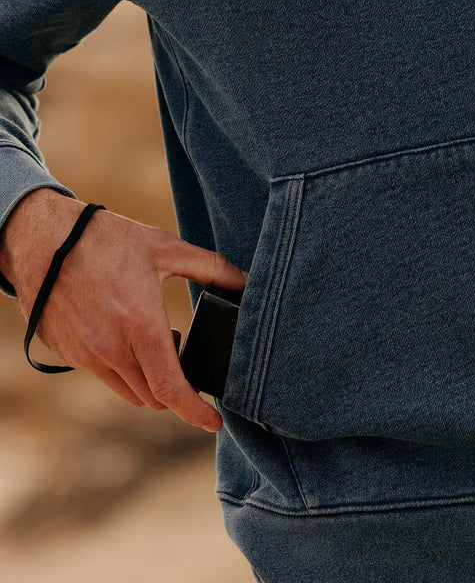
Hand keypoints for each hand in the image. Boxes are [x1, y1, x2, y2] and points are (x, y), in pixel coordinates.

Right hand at [0, 188, 247, 431]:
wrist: (41, 239)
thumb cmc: (105, 239)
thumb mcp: (166, 247)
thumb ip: (212, 268)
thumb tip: (247, 282)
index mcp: (141, 327)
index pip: (172, 389)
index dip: (197, 412)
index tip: (215, 422)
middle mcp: (112, 350)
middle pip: (154, 397)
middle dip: (177, 388)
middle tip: (184, 351)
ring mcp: (86, 356)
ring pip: (129, 391)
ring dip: (150, 380)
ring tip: (157, 339)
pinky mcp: (68, 354)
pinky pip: (104, 376)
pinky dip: (124, 368)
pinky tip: (126, 333)